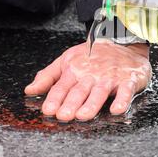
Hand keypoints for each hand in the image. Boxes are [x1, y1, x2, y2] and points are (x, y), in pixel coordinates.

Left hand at [25, 41, 150, 120]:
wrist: (122, 41)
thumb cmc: (93, 54)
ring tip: (83, 115)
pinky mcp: (128, 80)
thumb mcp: (67, 60)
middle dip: (71, 103)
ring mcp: (110, 78)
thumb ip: (48, 76)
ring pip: (99, 92)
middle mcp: (91, 75)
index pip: (62, 86)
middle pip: (80, 91)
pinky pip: (125, 91)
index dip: (55, 98)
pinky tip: (116, 109)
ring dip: (91, 104)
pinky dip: (122, 100)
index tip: (48, 110)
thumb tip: (29, 90)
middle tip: (63, 116)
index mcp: (74, 70)